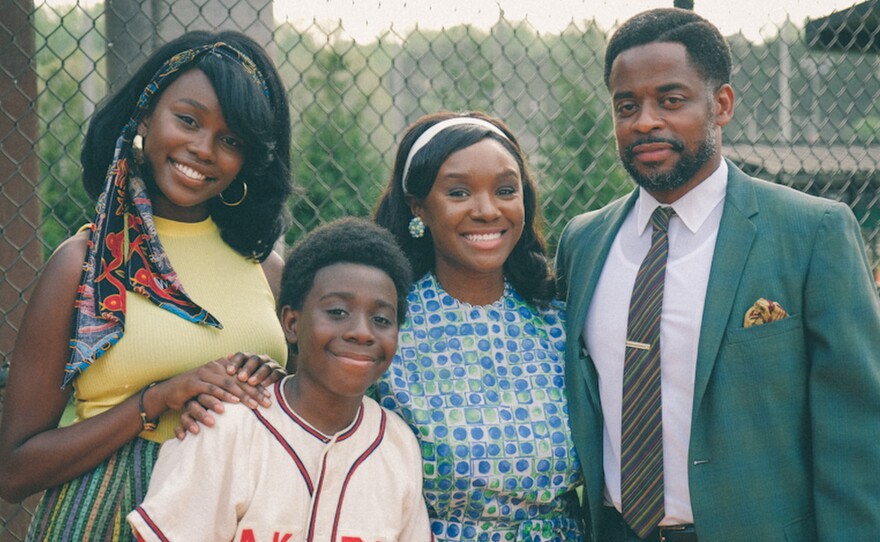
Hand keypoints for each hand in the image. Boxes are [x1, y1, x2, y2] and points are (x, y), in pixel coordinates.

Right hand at [171, 353, 285, 439]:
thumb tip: (250, 388)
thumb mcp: (213, 385)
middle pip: (239, 380)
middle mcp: (214, 367)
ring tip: (254, 406)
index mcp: (221, 366)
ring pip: (228, 384)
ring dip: (242, 396)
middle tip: (266, 403)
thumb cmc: (195, 389)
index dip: (257, 387)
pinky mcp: (194, 383)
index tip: (269, 398)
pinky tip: (233, 404)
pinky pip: (211, 390)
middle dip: (254, 392)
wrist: (169, 390)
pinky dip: (223, 396)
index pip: (243, 377)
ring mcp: (204, 374)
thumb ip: (229, 384)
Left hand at [226, 351, 285, 387]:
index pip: (242, 355)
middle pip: (254, 360)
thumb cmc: (250, 382)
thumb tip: (227, 355)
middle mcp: (262, 359)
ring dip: (258, 375)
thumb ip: (234, 369)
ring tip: (251, 382)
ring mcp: (273, 365)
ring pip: (266, 367)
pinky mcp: (282, 373)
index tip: (229, 371)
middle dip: (247, 369)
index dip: (235, 362)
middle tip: (241, 378)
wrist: (273, 386)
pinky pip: (276, 374)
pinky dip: (270, 379)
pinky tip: (264, 385)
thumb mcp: (240, 375)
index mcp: (250, 358)